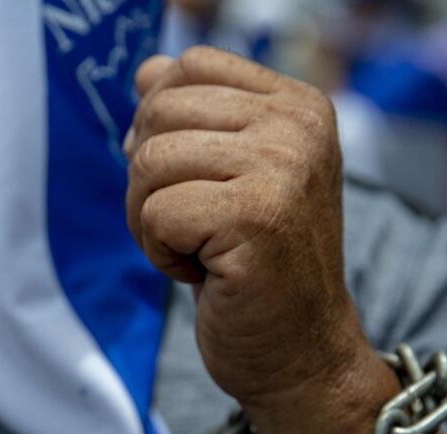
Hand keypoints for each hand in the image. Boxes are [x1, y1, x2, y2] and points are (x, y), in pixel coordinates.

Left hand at [125, 47, 390, 433]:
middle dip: (149, 180)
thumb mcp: (229, 177)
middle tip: (192, 226)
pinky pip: (155, 213)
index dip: (162, 124)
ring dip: (150, 220)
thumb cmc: (257, 268)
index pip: (190, 66)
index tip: (191, 180)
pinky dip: (160, 253)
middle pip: (159, 111)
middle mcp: (298, 126)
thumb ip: (194, 118)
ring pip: (148, 161)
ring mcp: (282, 169)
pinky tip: (203, 274)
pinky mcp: (256, 217)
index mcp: (298, 105)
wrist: (300, 353)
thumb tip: (147, 71)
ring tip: (198, 250)